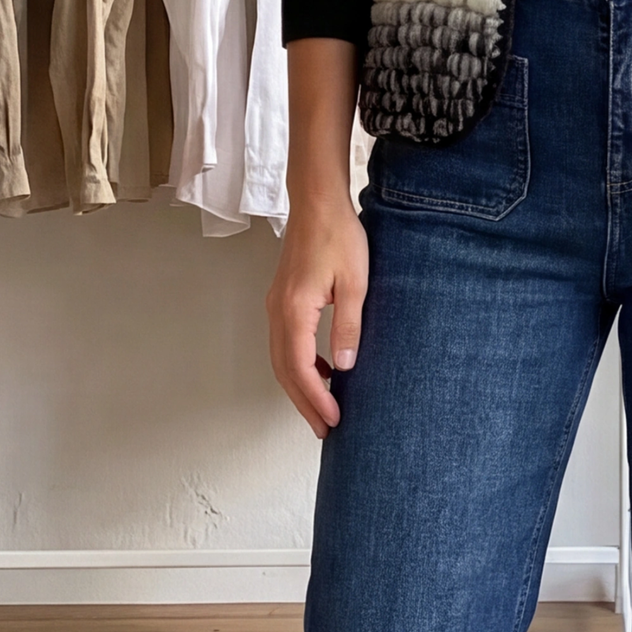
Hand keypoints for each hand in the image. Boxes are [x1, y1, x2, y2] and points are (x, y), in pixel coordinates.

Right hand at [266, 191, 369, 437]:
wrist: (318, 202)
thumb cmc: (338, 235)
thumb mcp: (354, 283)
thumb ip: (348, 325)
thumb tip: (345, 366)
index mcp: (294, 311)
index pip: (300, 369)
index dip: (315, 399)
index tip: (334, 420)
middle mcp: (277, 311)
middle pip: (284, 371)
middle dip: (304, 403)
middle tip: (326, 429)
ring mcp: (276, 305)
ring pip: (281, 358)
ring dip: (300, 386)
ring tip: (324, 408)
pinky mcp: (282, 299)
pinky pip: (286, 342)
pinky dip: (301, 363)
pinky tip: (325, 369)